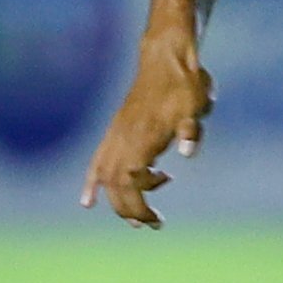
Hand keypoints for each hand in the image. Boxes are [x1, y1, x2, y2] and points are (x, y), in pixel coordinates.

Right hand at [83, 33, 213, 227]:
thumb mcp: (195, 107)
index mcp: (141, 139)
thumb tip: (188, 153)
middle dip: (131, 210)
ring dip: (116, 201)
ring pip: (106, 177)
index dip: (142, 205)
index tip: (158, 219)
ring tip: (132, 220)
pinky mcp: (116, 129)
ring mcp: (117, 134)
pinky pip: (97, 160)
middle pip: (117, 187)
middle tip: (153, 224)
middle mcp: (123, 140)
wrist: (166, 58)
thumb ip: (190, 131)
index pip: (133, 184)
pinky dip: (91, 182)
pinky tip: (87, 201)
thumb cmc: (185, 85)